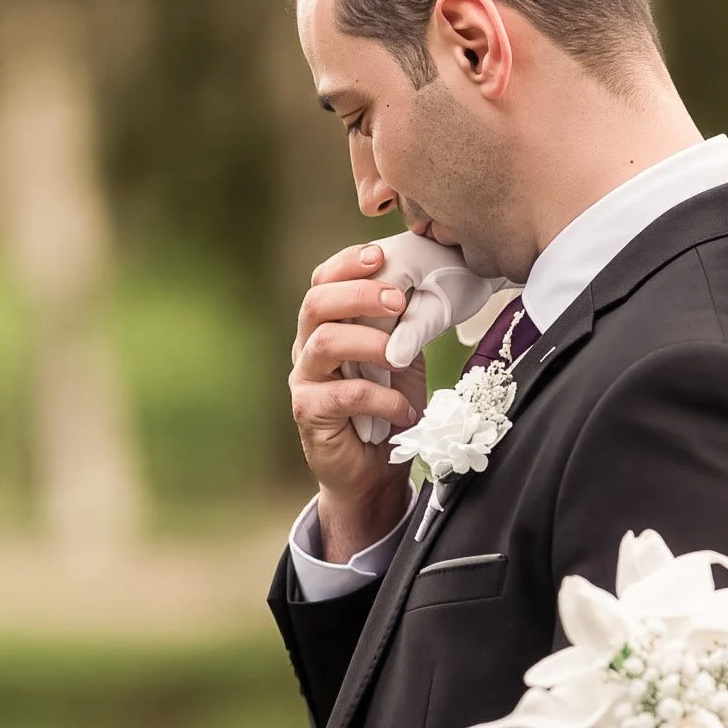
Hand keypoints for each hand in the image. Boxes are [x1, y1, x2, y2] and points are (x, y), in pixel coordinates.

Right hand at [289, 240, 427, 560]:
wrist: (375, 472)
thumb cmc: (387, 409)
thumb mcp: (401, 360)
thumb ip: (401, 327)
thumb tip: (422, 287)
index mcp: (327, 327)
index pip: (323, 281)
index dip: (347, 264)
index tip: (380, 254)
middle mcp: (308, 348)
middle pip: (317, 303)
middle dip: (359, 294)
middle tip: (398, 299)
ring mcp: (304, 380)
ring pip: (324, 342)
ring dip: (370, 342)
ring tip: (402, 357)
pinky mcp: (309, 413)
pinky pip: (343, 395)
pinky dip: (380, 398)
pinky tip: (404, 409)